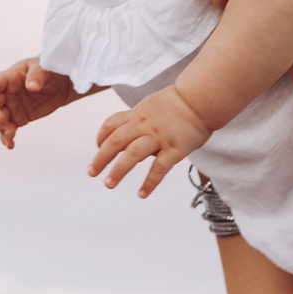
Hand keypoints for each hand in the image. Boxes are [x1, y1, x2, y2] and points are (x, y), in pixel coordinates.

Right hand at [0, 58, 74, 148]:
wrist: (60, 84)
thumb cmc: (48, 70)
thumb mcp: (44, 68)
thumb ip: (37, 76)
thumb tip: (31, 87)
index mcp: (8, 78)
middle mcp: (5, 94)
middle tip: (1, 119)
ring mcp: (10, 107)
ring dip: (1, 128)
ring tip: (11, 134)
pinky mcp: (18, 119)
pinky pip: (8, 130)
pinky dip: (7, 138)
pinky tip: (10, 145)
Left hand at [89, 86, 210, 197]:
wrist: (201, 99)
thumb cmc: (177, 104)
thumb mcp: (151, 106)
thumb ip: (138, 122)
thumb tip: (127, 140)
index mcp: (137, 114)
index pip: (110, 125)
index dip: (101, 137)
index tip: (98, 148)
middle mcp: (144, 125)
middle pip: (116, 140)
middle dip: (101, 157)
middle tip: (91, 172)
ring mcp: (159, 137)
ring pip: (132, 154)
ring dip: (118, 170)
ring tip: (109, 184)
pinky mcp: (175, 148)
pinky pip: (159, 168)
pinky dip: (149, 182)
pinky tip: (142, 194)